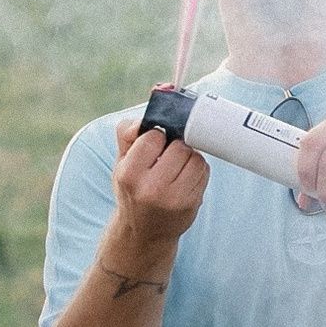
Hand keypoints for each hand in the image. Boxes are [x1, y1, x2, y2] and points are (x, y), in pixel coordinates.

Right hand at [111, 111, 208, 252]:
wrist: (143, 232)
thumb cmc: (132, 189)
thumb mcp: (121, 161)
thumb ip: (130, 131)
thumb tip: (156, 94)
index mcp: (129, 174)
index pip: (155, 136)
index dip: (157, 136)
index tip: (154, 145)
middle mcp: (151, 188)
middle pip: (179, 146)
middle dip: (175, 146)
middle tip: (166, 157)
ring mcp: (174, 199)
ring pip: (195, 158)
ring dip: (188, 157)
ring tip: (175, 168)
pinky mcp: (191, 205)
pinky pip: (204, 172)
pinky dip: (196, 170)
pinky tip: (183, 179)